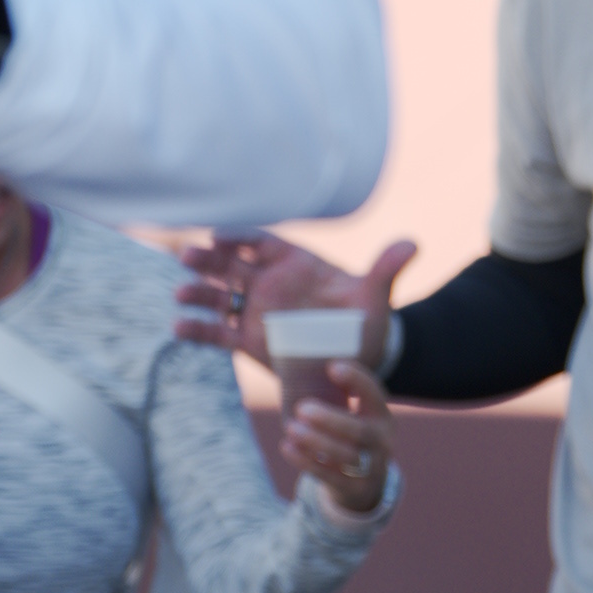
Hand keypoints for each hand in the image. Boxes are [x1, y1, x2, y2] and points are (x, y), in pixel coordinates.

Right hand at [178, 231, 414, 375]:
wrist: (355, 357)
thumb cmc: (364, 321)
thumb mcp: (376, 296)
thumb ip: (386, 269)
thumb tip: (413, 243)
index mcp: (295, 262)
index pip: (262, 242)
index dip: (240, 237)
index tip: (220, 235)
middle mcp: (269, 281)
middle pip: (232, 264)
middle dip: (209, 259)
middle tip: (187, 255)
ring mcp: (256, 309)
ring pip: (220, 295)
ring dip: (199, 292)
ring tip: (180, 294)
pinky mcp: (249, 339)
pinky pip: (219, 332)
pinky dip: (199, 329)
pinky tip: (178, 328)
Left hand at [281, 357, 393, 517]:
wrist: (365, 485)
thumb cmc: (349, 436)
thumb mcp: (354, 413)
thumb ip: (337, 392)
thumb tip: (299, 354)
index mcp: (382, 415)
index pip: (375, 394)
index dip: (357, 380)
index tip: (332, 365)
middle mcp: (381, 441)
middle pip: (361, 431)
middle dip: (331, 419)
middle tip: (301, 407)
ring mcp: (371, 467)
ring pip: (347, 456)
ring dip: (316, 442)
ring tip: (291, 428)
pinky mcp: (353, 488)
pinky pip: (331, 476)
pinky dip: (307, 461)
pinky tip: (287, 447)